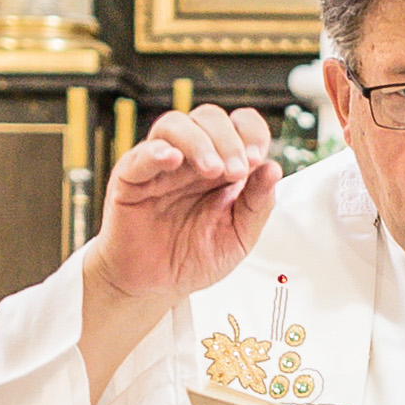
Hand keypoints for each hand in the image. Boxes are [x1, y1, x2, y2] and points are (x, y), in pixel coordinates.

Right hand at [93, 106, 283, 304]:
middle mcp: (191, 158)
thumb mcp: (238, 237)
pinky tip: (173, 160)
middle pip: (209, 118)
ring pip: (174, 125)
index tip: (258, 157)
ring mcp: (160, 166)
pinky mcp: (130, 179)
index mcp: (222, 165)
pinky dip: (157, 151)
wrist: (155, 286)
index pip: (240, 124)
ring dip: (199, 142)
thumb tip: (274, 168)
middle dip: (229, 139)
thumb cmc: (194, 258)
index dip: (252, 133)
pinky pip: (140, 155)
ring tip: (212, 171)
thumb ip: (257, 204)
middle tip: (237, 171)